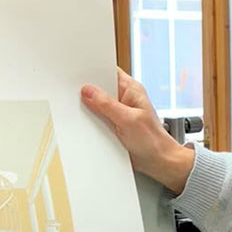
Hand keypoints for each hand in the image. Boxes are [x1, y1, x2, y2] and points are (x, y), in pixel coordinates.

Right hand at [80, 68, 194, 193]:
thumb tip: (88, 91)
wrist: (158, 162)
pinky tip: (83, 122)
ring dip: (88, 108)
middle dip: (87, 90)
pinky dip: (90, 121)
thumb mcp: (128, 120)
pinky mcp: (112, 125)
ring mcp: (117, 112)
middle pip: (100, 88)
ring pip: (96, 104)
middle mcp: (124, 98)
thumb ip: (107, 105)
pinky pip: (97, 119)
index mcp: (131, 89)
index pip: (109, 71)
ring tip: (77, 109)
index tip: (78, 73)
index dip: (94, 70)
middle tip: (73, 92)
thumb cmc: (153, 140)